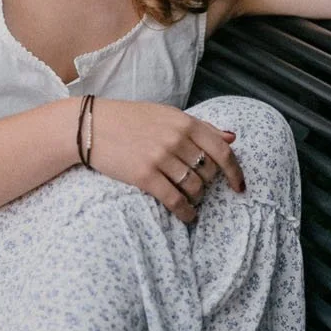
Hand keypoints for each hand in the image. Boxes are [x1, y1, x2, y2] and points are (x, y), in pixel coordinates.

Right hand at [84, 100, 244, 223]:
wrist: (91, 125)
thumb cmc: (131, 119)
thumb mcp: (168, 115)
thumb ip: (201, 127)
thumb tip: (232, 138)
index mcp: (184, 122)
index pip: (222, 151)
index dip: (235, 172)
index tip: (239, 186)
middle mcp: (176, 139)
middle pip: (208, 172)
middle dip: (208, 184)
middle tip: (199, 188)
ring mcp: (160, 158)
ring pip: (194, 188)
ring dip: (197, 198)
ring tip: (191, 200)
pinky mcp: (145, 176)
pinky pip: (175, 200)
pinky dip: (186, 212)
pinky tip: (187, 216)